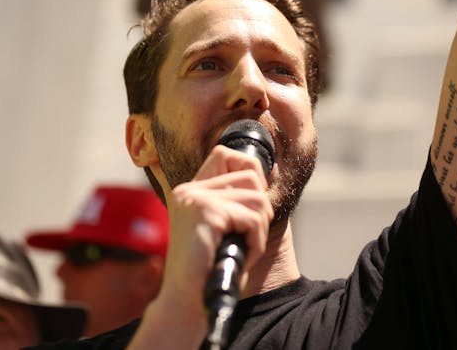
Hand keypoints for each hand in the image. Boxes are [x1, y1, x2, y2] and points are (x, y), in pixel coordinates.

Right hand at [155, 146, 273, 332]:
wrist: (186, 303)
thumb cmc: (209, 271)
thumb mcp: (224, 229)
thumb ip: (237, 202)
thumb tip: (270, 171)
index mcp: (190, 191)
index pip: (225, 154)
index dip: (250, 171)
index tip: (253, 204)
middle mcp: (189, 189)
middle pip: (250, 176)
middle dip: (261, 209)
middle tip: (248, 236)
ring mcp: (195, 198)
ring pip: (256, 198)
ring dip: (259, 230)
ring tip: (244, 250)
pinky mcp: (205, 212)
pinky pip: (251, 218)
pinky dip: (255, 242)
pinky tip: (242, 257)